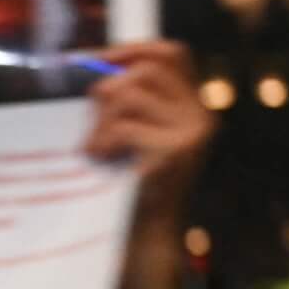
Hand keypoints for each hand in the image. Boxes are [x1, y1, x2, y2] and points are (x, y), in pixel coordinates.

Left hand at [82, 40, 210, 288]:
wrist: (142, 240)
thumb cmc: (125, 186)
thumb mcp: (127, 135)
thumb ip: (123, 102)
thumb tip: (88, 64)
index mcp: (192, 107)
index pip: (172, 53)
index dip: (132, 48)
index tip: (93, 59)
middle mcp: (201, 116)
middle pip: (144, 71)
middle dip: (106, 93)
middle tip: (95, 128)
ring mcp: (192, 134)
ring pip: (128, 93)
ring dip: (99, 122)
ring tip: (97, 150)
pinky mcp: (175, 152)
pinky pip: (122, 124)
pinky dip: (100, 141)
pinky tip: (99, 160)